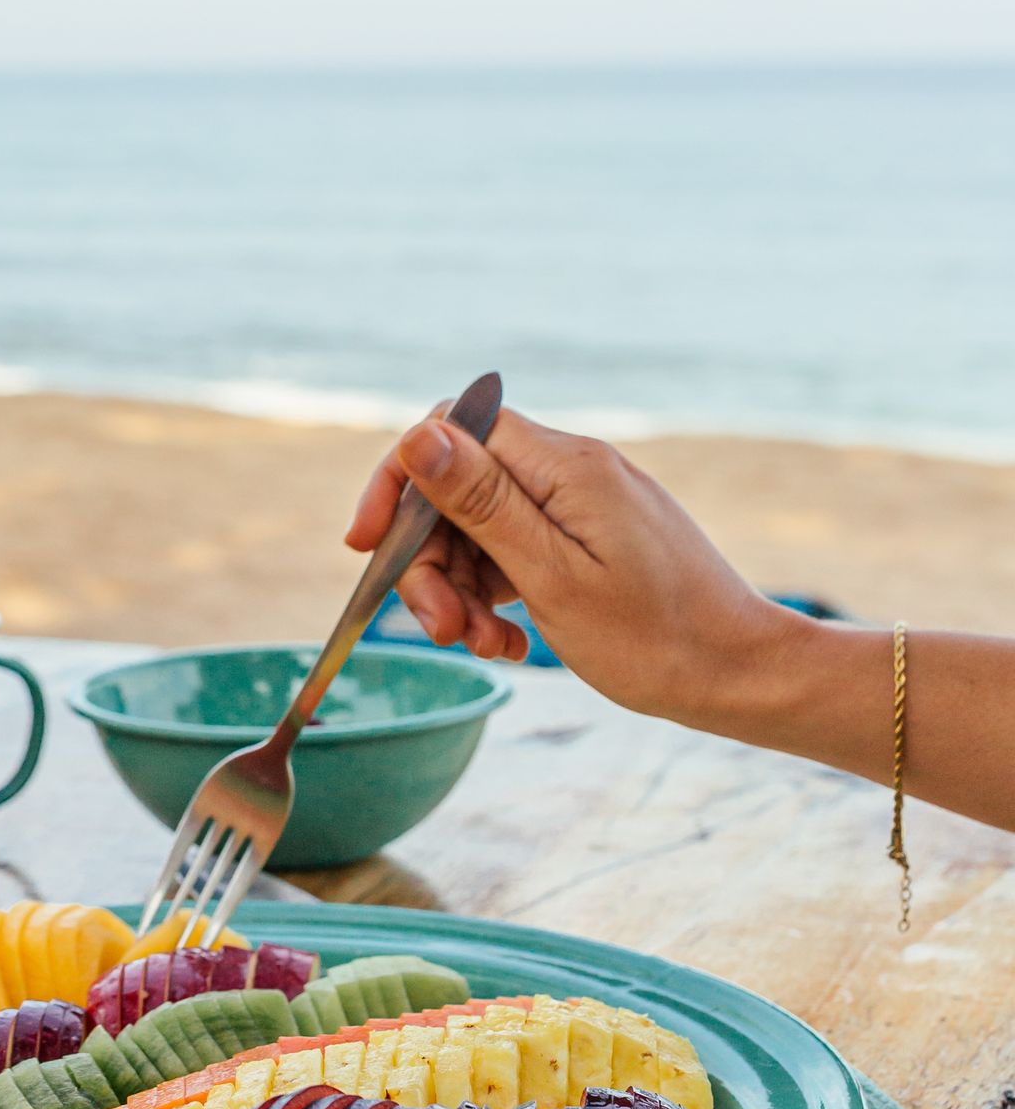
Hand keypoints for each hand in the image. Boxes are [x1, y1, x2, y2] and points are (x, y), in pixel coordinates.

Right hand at [346, 405, 801, 733]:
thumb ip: (482, 503)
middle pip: (459, 486)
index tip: (368, 547)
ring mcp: (583, 502)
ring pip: (482, 525)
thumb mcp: (552, 577)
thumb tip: (419, 435)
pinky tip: (509, 641)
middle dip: (431, 559)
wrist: (741, 675)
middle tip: (442, 629)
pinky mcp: (591, 534)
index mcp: (565, 466)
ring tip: (486, 646)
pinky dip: (498, 593)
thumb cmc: (654, 639)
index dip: (400, 483)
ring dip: (462, 587)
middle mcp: (573, 469)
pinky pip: (517, 548)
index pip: (451, 433)